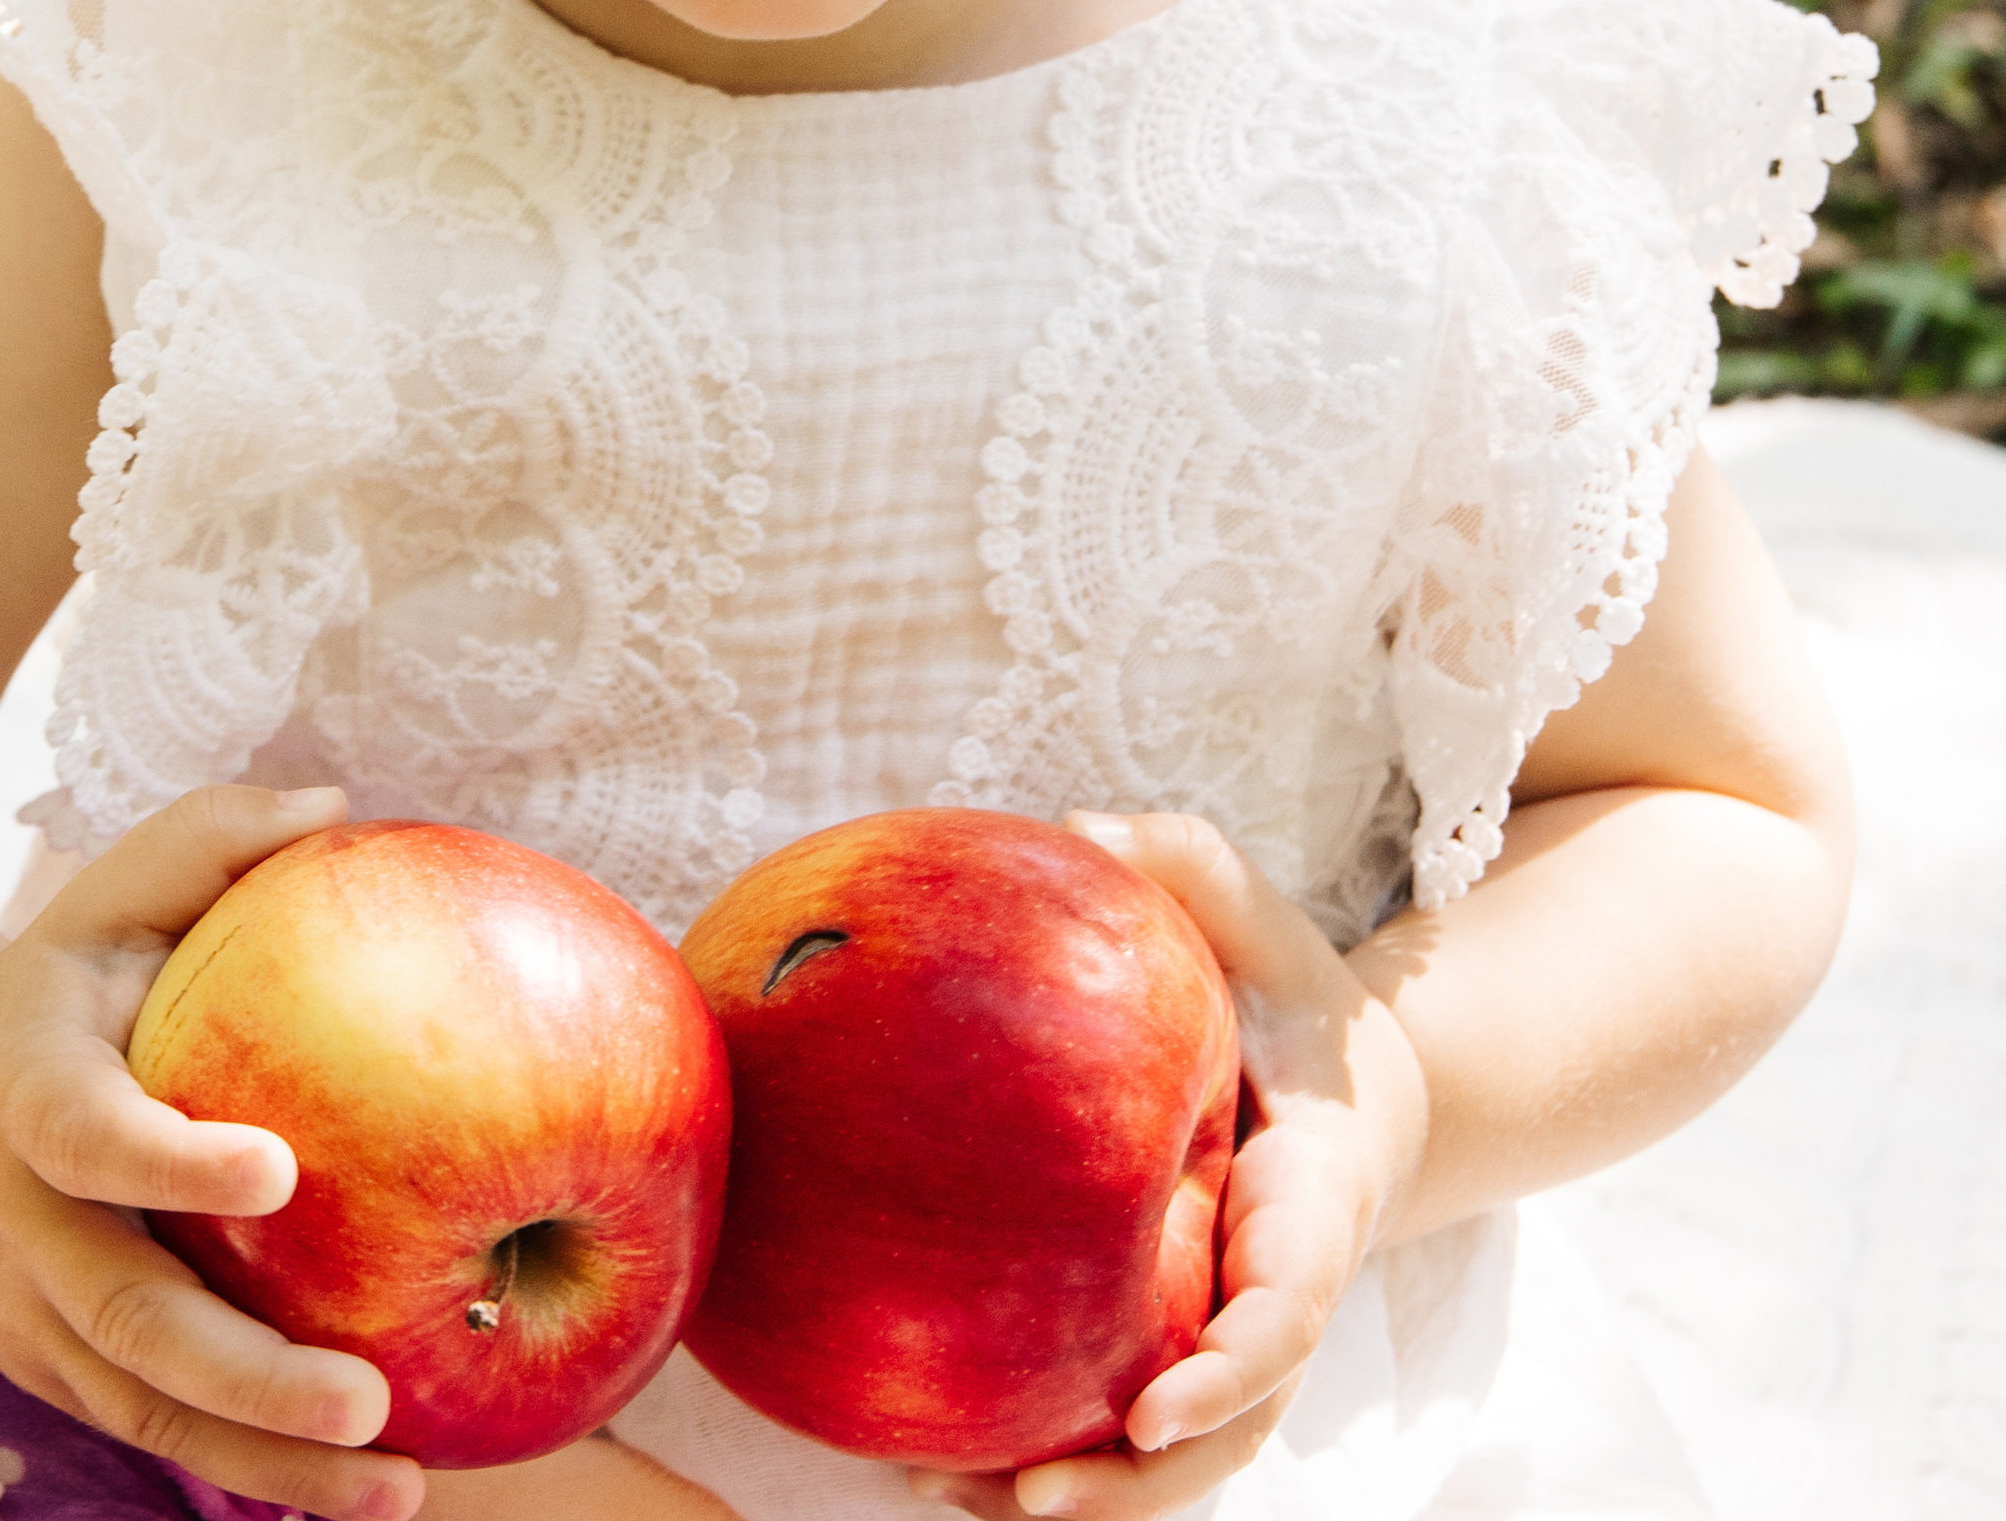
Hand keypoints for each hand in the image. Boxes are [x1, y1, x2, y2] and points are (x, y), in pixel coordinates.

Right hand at [0, 785, 424, 1520]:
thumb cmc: (63, 978)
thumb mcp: (111, 889)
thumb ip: (211, 837)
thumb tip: (336, 807)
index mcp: (26, 1093)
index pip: (87, 1135)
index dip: (167, 1159)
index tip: (277, 1168)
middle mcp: (17, 1224)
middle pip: (125, 1315)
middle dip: (245, 1372)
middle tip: (367, 1397)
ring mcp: (31, 1317)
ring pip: (144, 1405)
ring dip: (264, 1460)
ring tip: (395, 1484)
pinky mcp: (62, 1371)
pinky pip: (157, 1430)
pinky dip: (252, 1473)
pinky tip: (370, 1492)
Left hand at [907, 813, 1430, 1520]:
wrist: (1340, 1086)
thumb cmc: (1287, 991)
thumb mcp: (1257, 915)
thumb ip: (1188, 862)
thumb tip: (1080, 822)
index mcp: (1315, 1204)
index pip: (1286, 1308)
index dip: (1230, 1371)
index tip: (1154, 1409)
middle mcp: (1276, 1295)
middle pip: (1228, 1430)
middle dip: (1141, 1487)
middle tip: (1030, 1501)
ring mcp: (1228, 1335)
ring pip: (1174, 1458)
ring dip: (1084, 1499)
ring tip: (952, 1502)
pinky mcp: (1173, 1341)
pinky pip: (1119, 1418)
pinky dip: (1051, 1455)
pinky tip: (935, 1462)